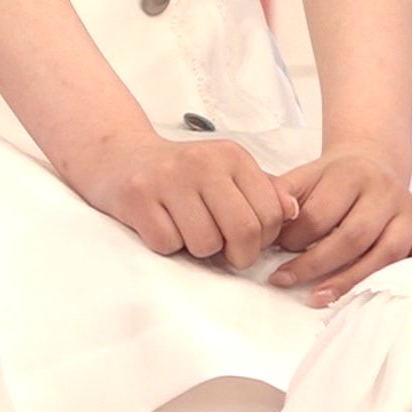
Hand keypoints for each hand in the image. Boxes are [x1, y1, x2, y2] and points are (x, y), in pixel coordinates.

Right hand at [67, 131, 297, 270]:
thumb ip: (263, 191)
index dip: (263, 240)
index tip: (246, 241)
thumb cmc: (178, 172)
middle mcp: (201, 163)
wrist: (118, 156)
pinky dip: (166, 245)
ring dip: (197, 250)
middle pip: (242, 231)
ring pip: (204, 244)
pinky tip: (160, 225)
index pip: (269, 213)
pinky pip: (167, 244)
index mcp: (231, 156)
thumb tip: (293, 213)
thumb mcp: (225, 172)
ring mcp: (167, 179)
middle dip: (236, 255)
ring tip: (186, 231)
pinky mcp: (137, 198)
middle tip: (223, 252)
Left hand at [269, 146, 411, 306]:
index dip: (294, 238)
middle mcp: (387, 191)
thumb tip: (274, 218)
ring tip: (317, 297)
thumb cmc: (329, 183)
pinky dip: (394, 281)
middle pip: (353, 237)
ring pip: (385, 254)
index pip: (320, 215)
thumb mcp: (301, 179)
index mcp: (351, 174)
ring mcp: (411, 212)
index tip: (275, 252)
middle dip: (315, 264)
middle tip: (284, 279)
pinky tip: (368, 297)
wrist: (370, 167)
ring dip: (349, 280)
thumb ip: (281, 195)